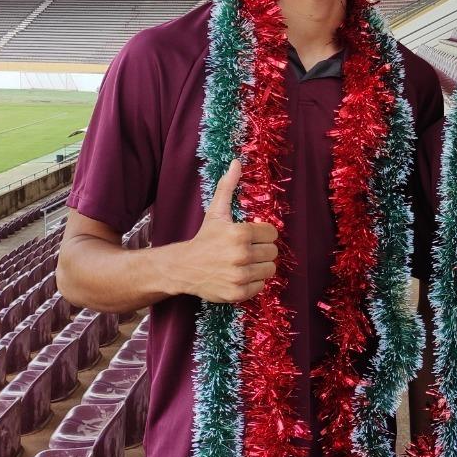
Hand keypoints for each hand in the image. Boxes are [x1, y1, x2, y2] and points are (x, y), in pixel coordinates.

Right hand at [163, 159, 278, 303]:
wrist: (183, 267)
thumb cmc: (204, 238)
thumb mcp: (216, 212)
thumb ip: (228, 186)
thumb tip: (236, 162)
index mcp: (240, 233)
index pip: (272, 233)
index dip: (263, 234)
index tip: (251, 236)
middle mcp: (241, 255)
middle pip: (273, 252)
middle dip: (262, 250)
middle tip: (246, 250)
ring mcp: (239, 276)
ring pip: (269, 269)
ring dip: (259, 266)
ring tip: (244, 263)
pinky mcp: (238, 293)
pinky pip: (260, 286)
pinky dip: (253, 282)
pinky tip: (239, 275)